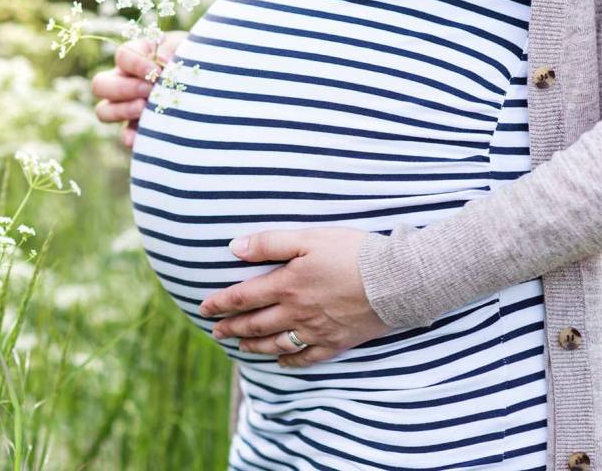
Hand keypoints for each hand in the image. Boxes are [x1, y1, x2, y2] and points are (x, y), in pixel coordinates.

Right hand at [91, 31, 186, 147]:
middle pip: (100, 85)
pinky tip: (142, 137)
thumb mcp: (186, 48)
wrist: (214, 84)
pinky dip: (130, 137)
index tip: (157, 71)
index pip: (121, 57)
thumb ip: (171, 49)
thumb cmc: (197, 61)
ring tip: (145, 109)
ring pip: (103, 111)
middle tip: (149, 90)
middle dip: (124, 88)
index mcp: (136, 57)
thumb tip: (161, 62)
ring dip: (122, 110)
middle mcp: (125, 81)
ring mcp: (128, 107)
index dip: (135, 64)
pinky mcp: (140, 128)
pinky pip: (125, 135)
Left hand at [199, 228, 392, 367]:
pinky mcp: (337, 342)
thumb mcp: (308, 238)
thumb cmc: (353, 253)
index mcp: (286, 286)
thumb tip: (233, 248)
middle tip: (215, 331)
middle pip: (255, 325)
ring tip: (241, 347)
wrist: (396, 280)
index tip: (204, 308)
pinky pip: (307, 358)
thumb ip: (269, 243)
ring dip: (254, 346)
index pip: (242, 298)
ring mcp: (316, 331)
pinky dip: (290, 361)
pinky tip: (281, 362)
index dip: (220, 303)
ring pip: (276, 344)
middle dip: (232, 328)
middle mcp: (296, 313)